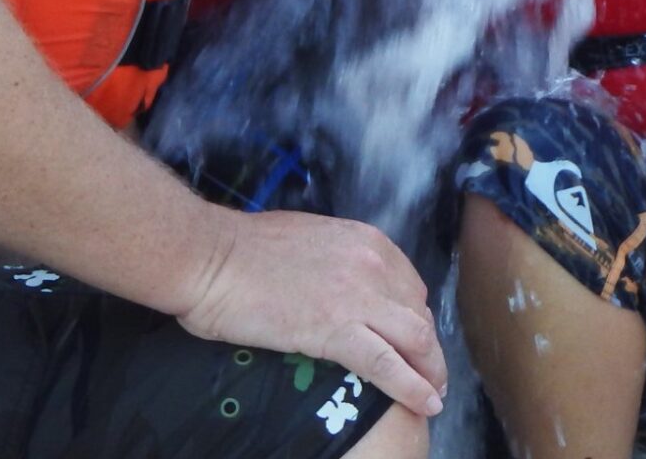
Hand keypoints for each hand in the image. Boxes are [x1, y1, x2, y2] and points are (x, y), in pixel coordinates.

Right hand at [177, 207, 447, 414]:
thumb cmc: (245, 250)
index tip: (412, 342)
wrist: (213, 258)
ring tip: (433, 395)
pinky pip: (387, 363)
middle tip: (431, 375)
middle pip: (419, 314)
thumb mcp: (311, 241)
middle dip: (428, 349)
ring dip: (430, 371)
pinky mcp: (336, 330)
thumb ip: (339, 261)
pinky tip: (425, 404)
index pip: (410, 288)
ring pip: (416, 339)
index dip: (415, 319)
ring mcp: (358, 296)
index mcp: (367, 242)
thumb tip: (343, 283)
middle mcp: (373, 265)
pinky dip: (412, 388)